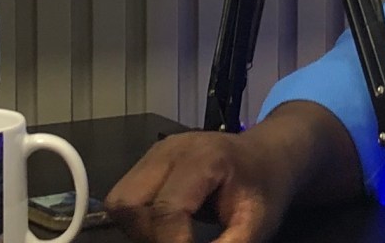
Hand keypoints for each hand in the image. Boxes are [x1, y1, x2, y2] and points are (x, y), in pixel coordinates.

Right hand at [105, 130, 292, 242]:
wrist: (265, 154)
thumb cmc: (264, 187)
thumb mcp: (256, 223)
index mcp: (201, 160)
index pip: (166, 210)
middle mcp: (168, 151)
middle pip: (128, 204)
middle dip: (147, 237)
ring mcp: (153, 154)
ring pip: (119, 202)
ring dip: (138, 230)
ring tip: (170, 239)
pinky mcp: (147, 162)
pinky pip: (126, 197)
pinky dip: (139, 220)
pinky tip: (164, 228)